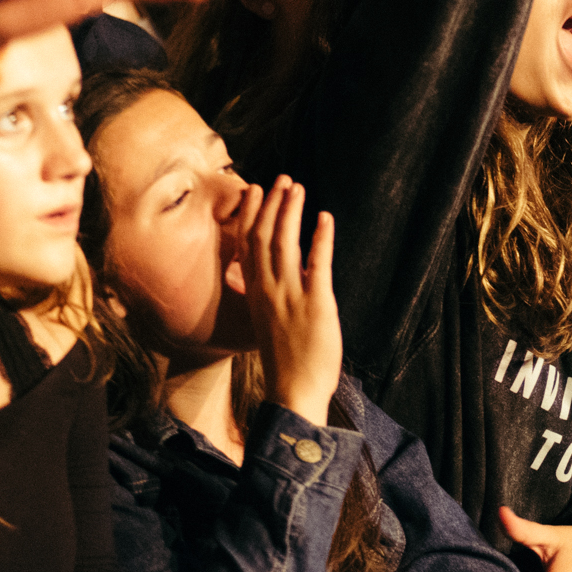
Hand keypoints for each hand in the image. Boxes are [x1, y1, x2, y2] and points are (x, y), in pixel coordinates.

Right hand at [237, 175, 342, 425]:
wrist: (293, 393)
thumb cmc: (283, 361)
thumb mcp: (264, 322)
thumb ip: (265, 295)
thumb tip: (264, 276)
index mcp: (255, 294)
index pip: (246, 245)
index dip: (251, 214)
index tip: (255, 190)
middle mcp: (268, 290)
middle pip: (264, 237)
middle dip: (272, 204)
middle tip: (282, 179)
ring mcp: (290, 296)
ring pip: (285, 243)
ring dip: (291, 213)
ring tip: (298, 189)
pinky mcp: (316, 303)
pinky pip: (318, 264)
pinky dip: (321, 238)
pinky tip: (324, 218)